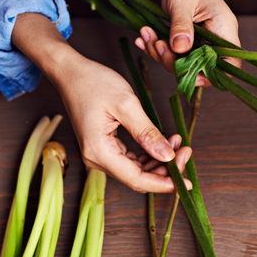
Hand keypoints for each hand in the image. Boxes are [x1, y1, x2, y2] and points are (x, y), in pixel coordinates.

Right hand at [12, 13, 192, 192]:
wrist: (70, 73)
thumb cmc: (93, 82)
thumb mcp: (126, 104)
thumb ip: (147, 132)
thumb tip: (167, 155)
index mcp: (99, 151)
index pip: (137, 179)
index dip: (164, 184)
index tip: (186, 182)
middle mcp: (96, 158)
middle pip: (137, 177)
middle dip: (165, 170)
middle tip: (186, 152)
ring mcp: (98, 155)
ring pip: (135, 170)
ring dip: (158, 161)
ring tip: (178, 143)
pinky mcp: (103, 148)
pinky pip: (130, 160)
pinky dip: (148, 154)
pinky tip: (163, 142)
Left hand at [135, 0, 241, 83]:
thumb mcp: (182, 0)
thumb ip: (181, 24)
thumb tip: (180, 48)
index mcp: (224, 31)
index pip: (230, 64)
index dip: (213, 75)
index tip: (189, 73)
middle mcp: (215, 41)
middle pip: (200, 68)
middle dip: (174, 62)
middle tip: (156, 43)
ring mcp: (200, 44)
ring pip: (182, 63)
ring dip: (160, 54)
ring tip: (145, 34)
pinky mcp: (187, 44)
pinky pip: (173, 54)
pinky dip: (156, 49)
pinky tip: (143, 39)